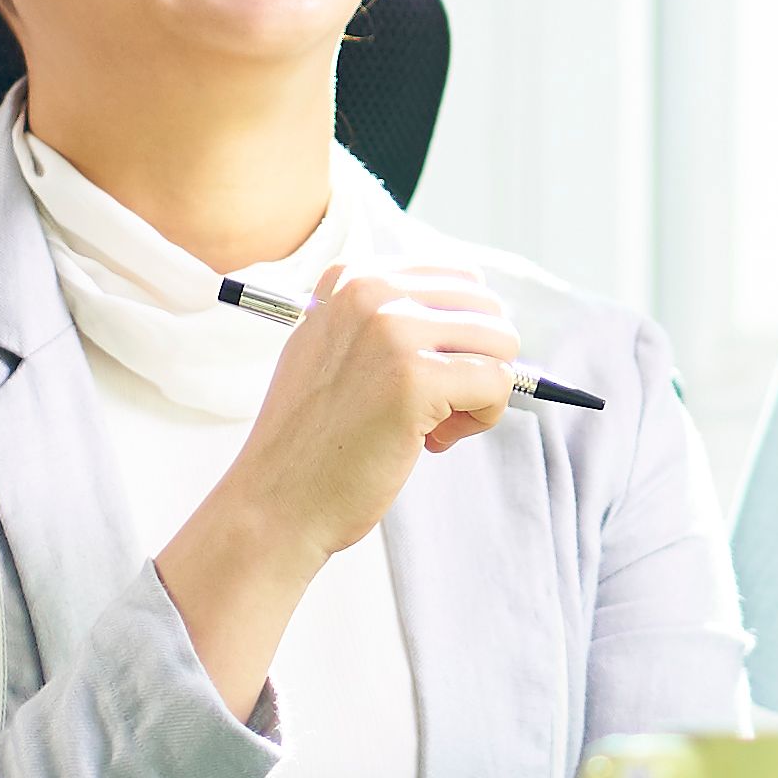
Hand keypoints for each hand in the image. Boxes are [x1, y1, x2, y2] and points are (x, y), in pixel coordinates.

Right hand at [207, 262, 523, 566]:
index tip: (428, 371)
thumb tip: (476, 312)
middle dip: (476, 360)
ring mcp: (393, 332)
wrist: (277, 500)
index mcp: (352, 278)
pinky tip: (433, 440)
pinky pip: (498, 383)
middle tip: (435, 405)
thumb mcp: (332, 347)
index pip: (459, 277)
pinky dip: (482, 417)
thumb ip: (386, 319)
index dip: (462, 332)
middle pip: (487, 308)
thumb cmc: (312, 437)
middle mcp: (371, 292)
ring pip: (500, 342)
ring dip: (482, 391)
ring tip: (433, 424)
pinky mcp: (415, 378)